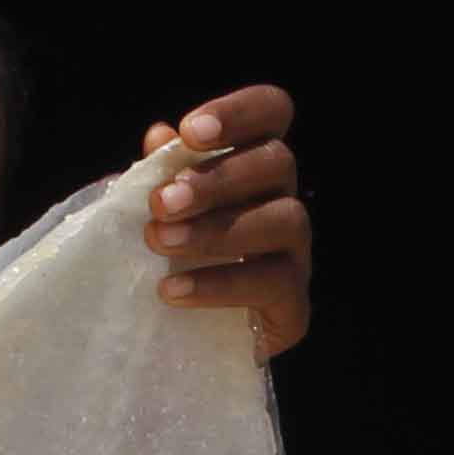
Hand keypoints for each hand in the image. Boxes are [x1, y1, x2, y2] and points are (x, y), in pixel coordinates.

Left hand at [141, 87, 313, 356]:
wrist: (182, 342)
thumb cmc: (170, 260)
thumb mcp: (157, 214)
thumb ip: (159, 176)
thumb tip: (158, 135)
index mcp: (253, 164)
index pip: (272, 112)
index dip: (239, 112)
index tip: (190, 132)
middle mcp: (283, 198)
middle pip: (277, 163)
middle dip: (216, 179)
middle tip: (162, 203)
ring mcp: (296, 252)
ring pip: (285, 220)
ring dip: (218, 228)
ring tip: (160, 242)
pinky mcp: (294, 305)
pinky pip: (273, 283)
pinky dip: (220, 283)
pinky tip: (173, 290)